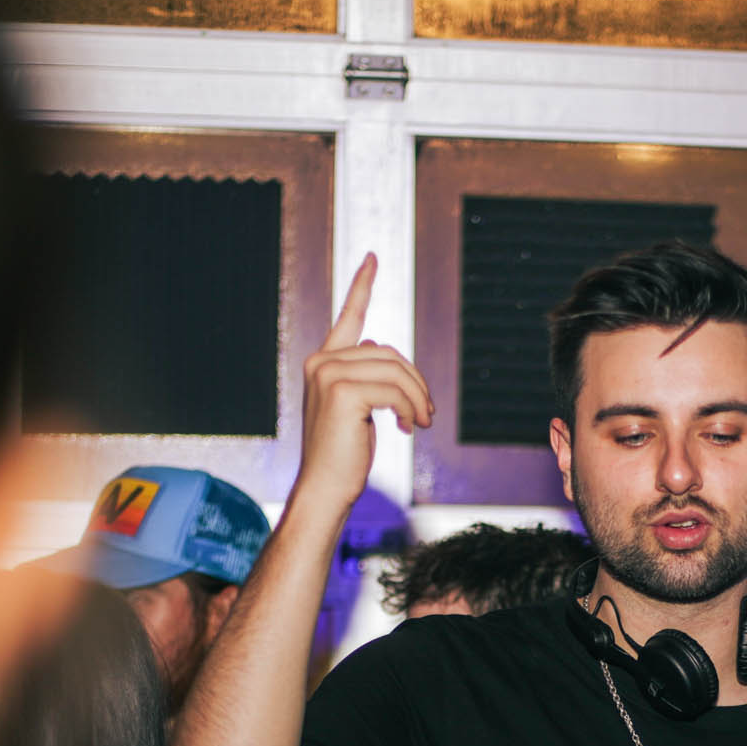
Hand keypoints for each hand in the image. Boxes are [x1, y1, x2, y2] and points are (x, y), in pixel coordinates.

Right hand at [298, 254, 433, 503]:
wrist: (325, 487)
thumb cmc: (343, 454)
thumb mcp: (356, 408)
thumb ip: (367, 377)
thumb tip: (385, 355)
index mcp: (323, 362)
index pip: (349, 317)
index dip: (362, 286)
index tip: (372, 258)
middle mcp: (321, 362)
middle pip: (389, 353)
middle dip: (415, 383)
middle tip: (426, 415)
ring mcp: (328, 375)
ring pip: (395, 372)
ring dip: (417, 399)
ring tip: (420, 423)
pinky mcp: (341, 392)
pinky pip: (395, 391)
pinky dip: (411, 409)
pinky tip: (409, 428)